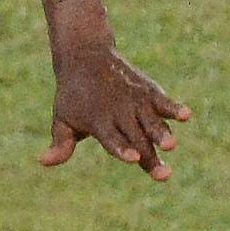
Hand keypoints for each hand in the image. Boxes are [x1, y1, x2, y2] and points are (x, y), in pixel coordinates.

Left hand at [41, 36, 187, 179]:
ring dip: (162, 133)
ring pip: (151, 122)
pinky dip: (174, 107)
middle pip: (137, 138)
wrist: (85, 55)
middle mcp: (119, 113)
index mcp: (98, 122)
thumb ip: (60, 143)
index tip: (133, 158)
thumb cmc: (73, 96)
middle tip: (164, 175)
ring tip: (171, 145)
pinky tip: (187, 115)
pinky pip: (163, 100)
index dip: (122, 149)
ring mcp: (135, 101)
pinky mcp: (148, 91)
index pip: (112, 140)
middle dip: (150, 155)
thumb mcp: (63, 118)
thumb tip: (42, 161)